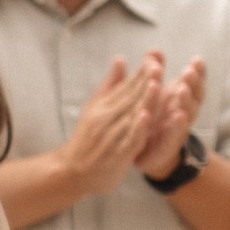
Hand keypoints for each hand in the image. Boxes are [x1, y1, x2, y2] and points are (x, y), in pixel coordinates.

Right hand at [54, 53, 162, 199]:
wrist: (72, 171)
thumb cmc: (87, 139)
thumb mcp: (94, 107)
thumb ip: (110, 84)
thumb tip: (120, 58)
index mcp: (102, 106)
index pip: (125, 87)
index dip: (139, 73)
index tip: (153, 58)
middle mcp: (106, 119)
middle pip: (129, 98)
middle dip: (144, 81)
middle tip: (158, 65)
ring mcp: (112, 136)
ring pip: (131, 116)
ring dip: (143, 100)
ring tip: (155, 84)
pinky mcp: (117, 153)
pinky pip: (129, 138)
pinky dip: (137, 127)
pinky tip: (145, 116)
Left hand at [135, 57, 206, 178]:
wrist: (144, 155)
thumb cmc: (151, 119)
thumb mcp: (151, 94)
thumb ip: (153, 73)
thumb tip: (153, 50)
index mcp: (178, 101)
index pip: (192, 85)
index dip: (197, 74)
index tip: (197, 60)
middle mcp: (181, 114)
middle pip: (192, 98)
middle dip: (192, 84)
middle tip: (189, 71)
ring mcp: (176, 130)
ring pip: (185, 115)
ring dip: (185, 102)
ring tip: (181, 89)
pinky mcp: (165, 147)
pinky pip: (172, 136)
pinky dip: (175, 126)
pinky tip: (176, 116)